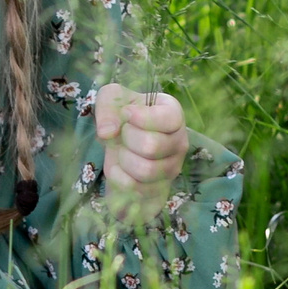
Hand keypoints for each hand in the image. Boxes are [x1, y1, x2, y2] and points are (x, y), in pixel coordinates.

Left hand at [96, 85, 188, 223]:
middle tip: (123, 134)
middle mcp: (180, 142)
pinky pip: (136, 188)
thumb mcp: (111, 100)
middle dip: (127, 139)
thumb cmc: (120, 116)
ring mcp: (172, 168)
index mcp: (173, 115)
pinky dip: (118, 176)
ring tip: (122, 150)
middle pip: (152, 146)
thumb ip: (107, 107)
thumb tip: (107, 132)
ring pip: (146, 170)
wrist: (117, 144)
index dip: (141, 117)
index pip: (169, 119)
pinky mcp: (159, 188)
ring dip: (124, 159)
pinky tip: (119, 166)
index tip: (126, 113)